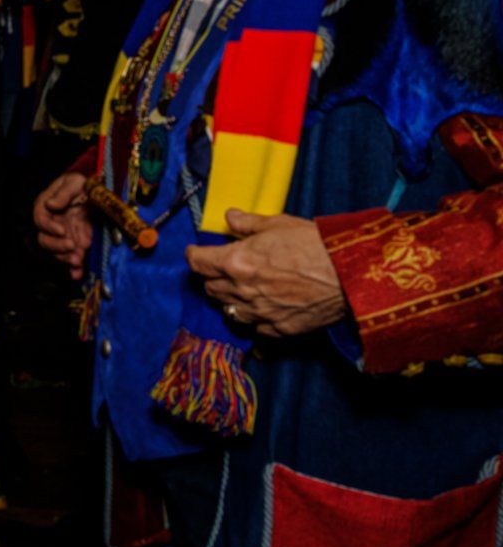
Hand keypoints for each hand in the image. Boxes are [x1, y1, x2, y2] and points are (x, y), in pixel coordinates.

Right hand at [33, 171, 93, 279]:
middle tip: (71, 248)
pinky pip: (71, 256)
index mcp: (46, 206)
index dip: (49, 226)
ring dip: (66, 258)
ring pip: (57, 251)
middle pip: (45, 239)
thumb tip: (50, 204)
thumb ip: (63, 193)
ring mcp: (63, 234)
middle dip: (57, 246)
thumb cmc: (82, 182)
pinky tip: (77, 274)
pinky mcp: (75, 242)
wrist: (97, 190)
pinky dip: (73, 267)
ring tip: (78, 261)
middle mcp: (52, 222)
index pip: (40, 218)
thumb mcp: (74, 182)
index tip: (62, 230)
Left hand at [187, 211, 346, 336]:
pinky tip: (261, 307)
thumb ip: (248, 223)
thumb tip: (229, 217)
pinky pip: (253, 326)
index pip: (197, 263)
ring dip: (229, 298)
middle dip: (212, 276)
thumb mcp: (279, 224)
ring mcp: (259, 312)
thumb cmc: (317, 244)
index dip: (194, 255)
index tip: (196, 252)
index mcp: (236, 262)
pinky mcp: (278, 329)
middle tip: (222, 268)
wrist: (352, 273)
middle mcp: (242, 290)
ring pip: (227, 309)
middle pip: (210, 287)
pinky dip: (253, 317)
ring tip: (241, 288)